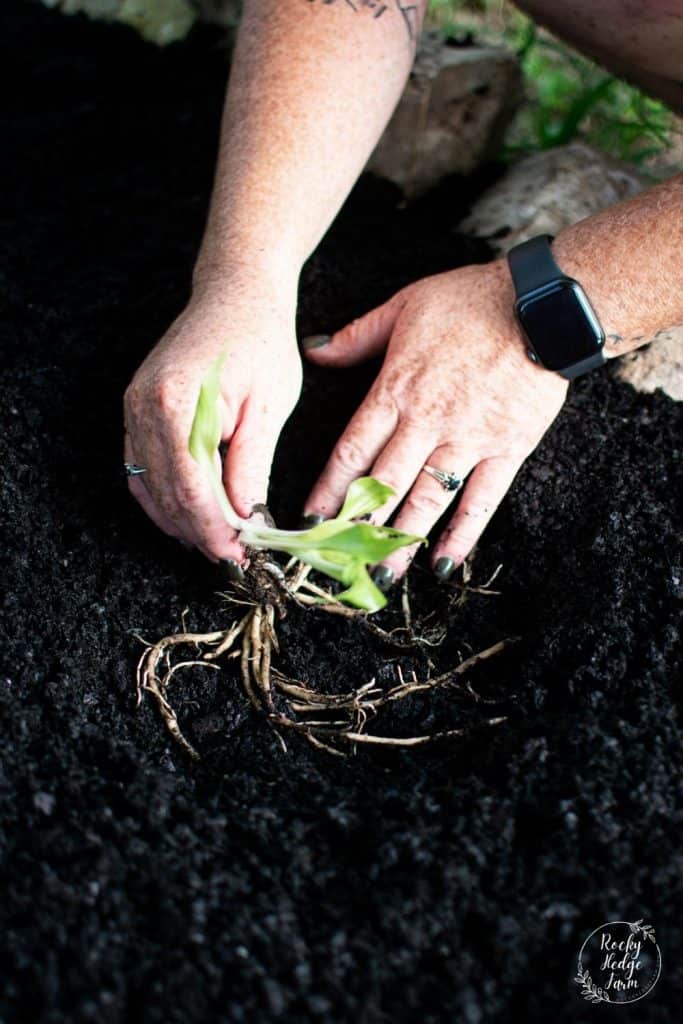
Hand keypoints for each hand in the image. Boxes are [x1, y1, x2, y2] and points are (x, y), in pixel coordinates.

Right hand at [124, 276, 301, 564]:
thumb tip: (247, 520)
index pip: (191, 490)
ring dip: (181, 522)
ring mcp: (133, 409)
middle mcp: (142, 408)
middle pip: (167, 495)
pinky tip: (190, 517)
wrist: (236, 293)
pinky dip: (163, 499)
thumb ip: (252, 467)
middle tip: (234, 558)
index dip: (215, 531)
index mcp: (176, 404)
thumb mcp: (268, 408)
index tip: (240, 556)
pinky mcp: (136, 411)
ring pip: (149, 488)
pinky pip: (141, 469)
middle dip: (201, 534)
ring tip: (217, 543)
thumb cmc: (260, 341)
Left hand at [302, 259, 567, 586]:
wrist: (542, 305)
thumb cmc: (471, 300)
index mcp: (396, 389)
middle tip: (338, 563)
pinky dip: (463, 534)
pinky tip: (445, 562)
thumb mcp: (404, 306)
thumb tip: (314, 349)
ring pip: (427, 500)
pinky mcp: (507, 450)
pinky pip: (481, 500)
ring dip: (402, 542)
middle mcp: (427, 422)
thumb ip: (357, 335)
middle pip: (383, 485)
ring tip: (384, 576)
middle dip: (357, 528)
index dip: (329, 489)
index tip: (310, 520)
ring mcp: (468, 440)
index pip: (352, 450)